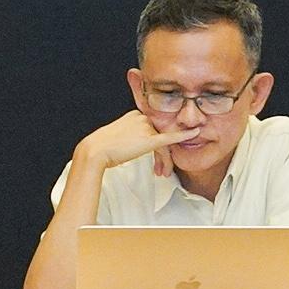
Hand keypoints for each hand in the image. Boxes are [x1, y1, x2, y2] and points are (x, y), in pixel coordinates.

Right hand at [75, 110, 193, 180]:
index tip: (155, 160)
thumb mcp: (117, 138)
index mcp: (135, 115)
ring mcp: (146, 127)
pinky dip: (183, 136)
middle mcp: (142, 118)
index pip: (153, 130)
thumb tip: (133, 146)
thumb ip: (130, 137)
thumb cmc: (102, 148)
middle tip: (162, 170)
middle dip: (163, 156)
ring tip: (163, 173)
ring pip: (163, 144)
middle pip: (160, 136)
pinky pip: (169, 138)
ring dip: (165, 160)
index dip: (157, 147)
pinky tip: (193, 134)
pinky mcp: (149, 138)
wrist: (95, 151)